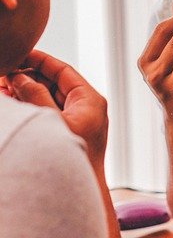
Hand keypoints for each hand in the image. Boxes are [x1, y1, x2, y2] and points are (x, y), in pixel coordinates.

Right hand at [5, 50, 107, 167]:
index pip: (63, 71)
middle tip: (5, 73)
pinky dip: (30, 106)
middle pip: (54, 84)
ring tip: (3, 87)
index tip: (22, 53)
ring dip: (26, 92)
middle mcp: (85, 107)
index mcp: (90, 100)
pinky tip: (12, 101)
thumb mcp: (51, 121)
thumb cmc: (71, 158)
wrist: (75, 194)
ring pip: (47, 98)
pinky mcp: (67, 132)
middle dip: (28, 77)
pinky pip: (47, 113)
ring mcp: (77, 121)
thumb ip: (35, 96)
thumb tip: (20, 76)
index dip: (41, 61)